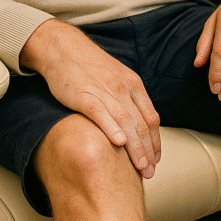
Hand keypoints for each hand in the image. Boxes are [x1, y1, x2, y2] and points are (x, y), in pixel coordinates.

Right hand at [20, 19, 160, 177]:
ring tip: (140, 166)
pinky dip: (111, 128)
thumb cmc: (90, 66)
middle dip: (148, 150)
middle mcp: (123, 88)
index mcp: (133, 85)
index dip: (155, 141)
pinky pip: (101, 113)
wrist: (64, 49)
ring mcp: (104, 91)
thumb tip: (139, 124)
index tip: (156, 159)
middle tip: (150, 171)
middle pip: (141, 124)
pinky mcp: (84, 95)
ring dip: (135, 147)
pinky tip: (119, 143)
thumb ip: (129, 99)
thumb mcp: (117, 77)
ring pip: (126, 122)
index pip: (151, 118)